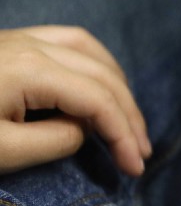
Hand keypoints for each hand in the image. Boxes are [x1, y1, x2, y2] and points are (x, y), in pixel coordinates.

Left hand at [0, 26, 150, 175]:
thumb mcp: (1, 151)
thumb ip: (54, 141)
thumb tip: (84, 128)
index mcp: (31, 70)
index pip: (98, 99)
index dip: (124, 133)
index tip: (135, 166)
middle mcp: (32, 45)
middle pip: (101, 73)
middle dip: (128, 113)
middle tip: (142, 149)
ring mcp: (20, 39)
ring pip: (88, 49)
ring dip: (115, 81)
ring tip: (127, 114)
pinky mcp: (8, 43)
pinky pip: (66, 41)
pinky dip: (92, 61)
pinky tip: (95, 79)